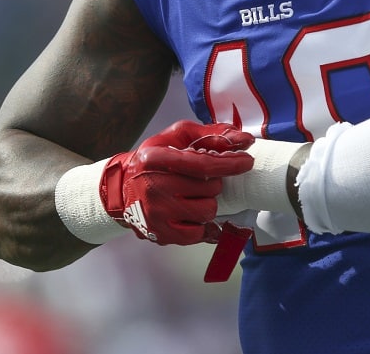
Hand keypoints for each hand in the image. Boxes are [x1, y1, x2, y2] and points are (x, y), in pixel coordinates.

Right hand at [100, 120, 253, 244]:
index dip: (229, 163)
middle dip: (213, 184)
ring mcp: (155, 213)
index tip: (247, 161)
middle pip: (209, 189)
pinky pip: (197, 235)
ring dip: (208, 203)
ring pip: (206, 212)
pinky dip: (202, 225)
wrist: (121, 188)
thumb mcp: (175, 137)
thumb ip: (209, 135)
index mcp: (155, 158)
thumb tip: (242, 139)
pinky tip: (193, 215)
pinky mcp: (159, 233)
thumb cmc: (155, 160)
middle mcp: (153, 186)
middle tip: (203, 182)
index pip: (201, 164)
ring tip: (195, 197)